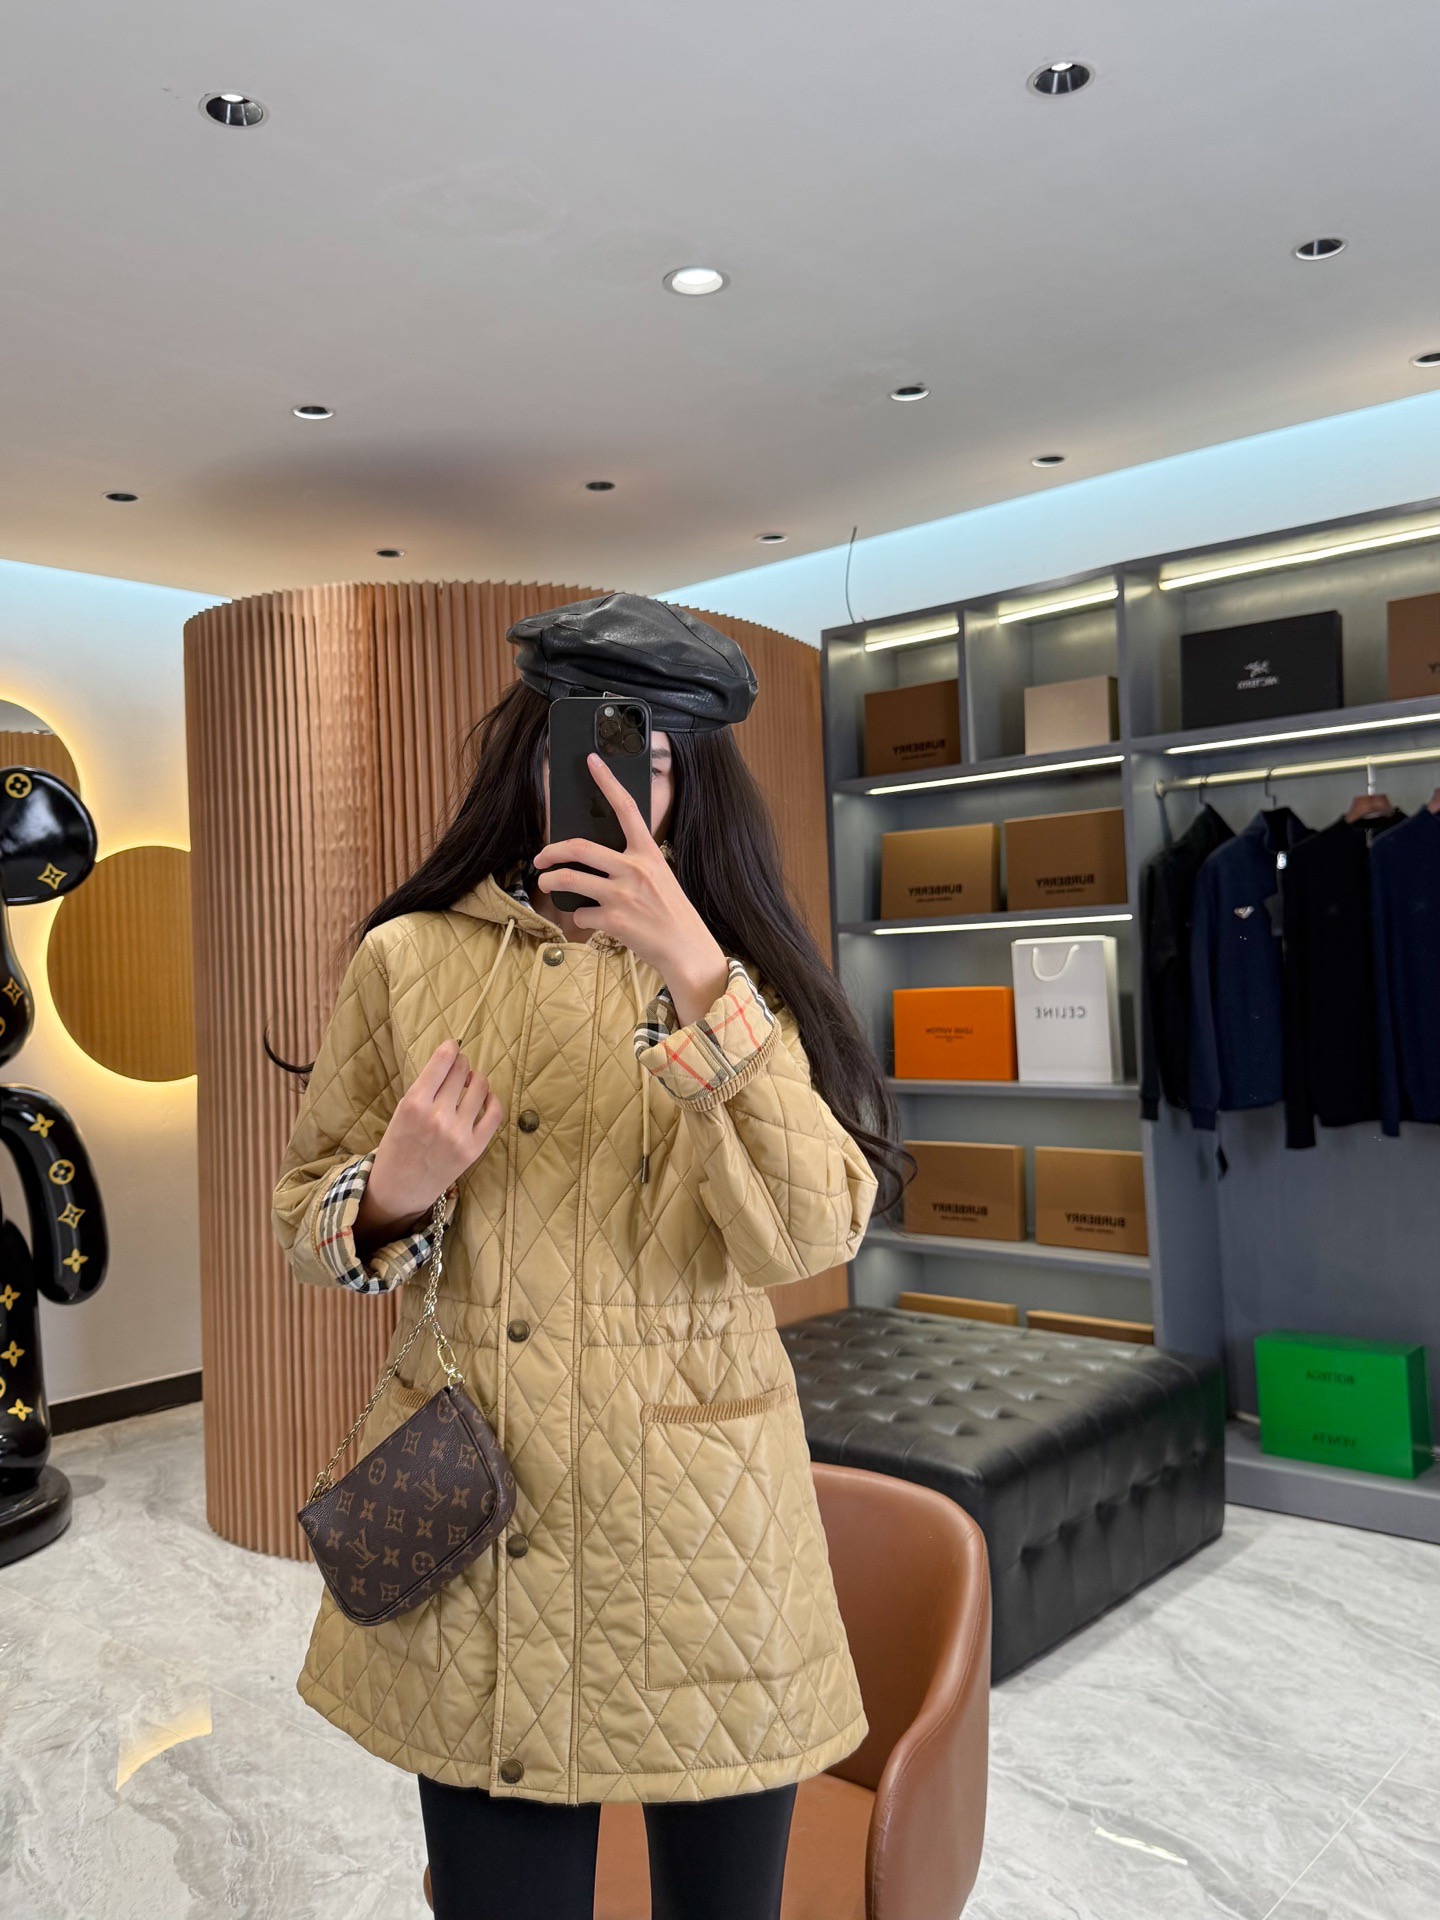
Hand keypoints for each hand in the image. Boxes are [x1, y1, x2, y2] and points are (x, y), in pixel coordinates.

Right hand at [356, 1041, 504, 1255]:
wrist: (401, 1188)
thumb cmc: (398, 1145)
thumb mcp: (401, 1111)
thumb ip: (425, 1088)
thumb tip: (451, 1060)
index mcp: (414, 1105)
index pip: (442, 1062)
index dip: (451, 1048)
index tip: (453, 1045)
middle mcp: (438, 1117)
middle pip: (461, 1072)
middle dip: (461, 1064)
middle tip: (459, 1067)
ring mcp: (458, 1134)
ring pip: (481, 1089)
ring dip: (477, 1079)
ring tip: (471, 1082)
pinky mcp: (474, 1149)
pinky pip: (494, 1114)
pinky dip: (492, 1100)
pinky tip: (485, 1098)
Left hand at [533, 752, 728, 1024]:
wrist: (687, 950)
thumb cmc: (671, 914)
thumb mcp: (659, 878)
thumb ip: (631, 865)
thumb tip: (593, 861)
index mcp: (649, 853)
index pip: (626, 808)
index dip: (607, 782)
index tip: (591, 761)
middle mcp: (635, 869)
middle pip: (580, 848)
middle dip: (551, 852)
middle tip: (541, 858)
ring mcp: (623, 895)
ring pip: (571, 880)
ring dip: (551, 883)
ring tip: (546, 884)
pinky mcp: (614, 921)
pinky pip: (582, 914)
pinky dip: (580, 918)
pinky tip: (591, 921)